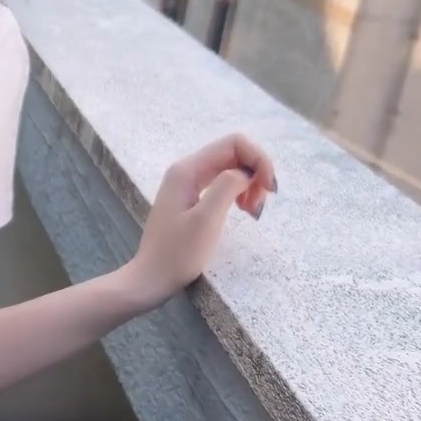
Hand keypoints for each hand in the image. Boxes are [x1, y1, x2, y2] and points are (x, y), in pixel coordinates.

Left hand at [128, 133, 276, 306]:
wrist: (151, 278)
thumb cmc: (178, 253)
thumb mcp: (206, 220)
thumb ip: (227, 187)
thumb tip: (247, 172)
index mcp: (188, 169)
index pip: (234, 143)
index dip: (259, 160)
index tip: (269, 190)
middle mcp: (187, 169)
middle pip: (234, 153)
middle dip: (256, 173)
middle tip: (259, 206)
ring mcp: (188, 183)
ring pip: (231, 169)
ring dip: (250, 185)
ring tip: (252, 212)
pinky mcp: (191, 198)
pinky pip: (222, 184)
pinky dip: (239, 193)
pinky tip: (243, 210)